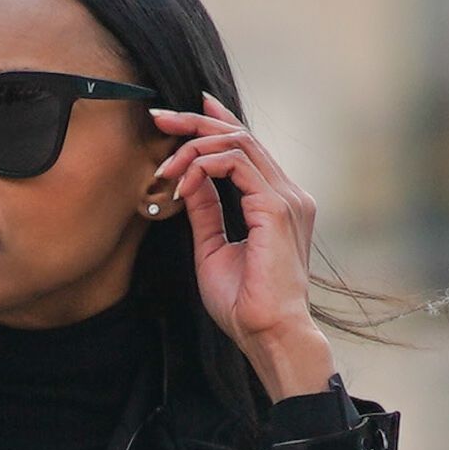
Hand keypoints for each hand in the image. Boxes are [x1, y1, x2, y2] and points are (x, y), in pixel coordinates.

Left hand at [151, 102, 331, 402]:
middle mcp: (289, 194)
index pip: (249, 148)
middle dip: (196, 121)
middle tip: (159, 116)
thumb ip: (207, 211)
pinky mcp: (276, 207)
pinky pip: (235, 164)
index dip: (218, 122)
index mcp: (278, 203)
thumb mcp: (214, 248)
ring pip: (238, 143)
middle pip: (242, 136)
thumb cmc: (245, 304)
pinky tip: (182, 183)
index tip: (182, 115)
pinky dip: (202, 166)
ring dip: (193, 146)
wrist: (268, 334)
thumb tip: (190, 180)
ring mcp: (286, 198)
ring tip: (164, 166)